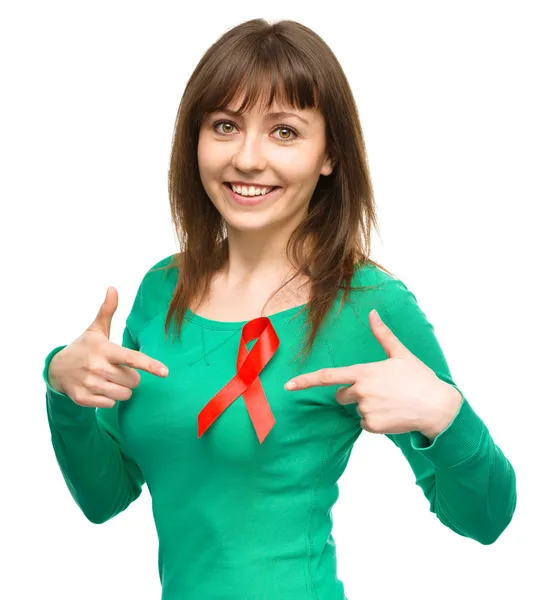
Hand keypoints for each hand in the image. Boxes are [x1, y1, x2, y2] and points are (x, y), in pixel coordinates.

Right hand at [48, 287, 168, 407]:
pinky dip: (109, 399)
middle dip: (131, 377)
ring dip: (122, 390)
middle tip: (118, 370)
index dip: (150, 365)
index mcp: (104, 349)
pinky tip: (100, 389)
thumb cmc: (84, 347)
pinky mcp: (82, 399)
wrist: (57, 368)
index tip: (165, 372)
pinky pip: (110, 404)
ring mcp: (89, 384)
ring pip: (124, 395)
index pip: (131, 358)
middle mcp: (97, 367)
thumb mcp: (96, 329)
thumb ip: (107, 310)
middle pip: (133, 381)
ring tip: (110, 380)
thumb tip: (112, 288)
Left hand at [284, 309, 461, 437]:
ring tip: (391, 401)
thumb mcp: (401, 354)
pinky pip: (365, 424)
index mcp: (364, 372)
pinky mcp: (373, 426)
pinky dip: (376, 421)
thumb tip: (373, 313)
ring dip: (368, 407)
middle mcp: (361, 391)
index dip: (306, 381)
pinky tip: (392, 414)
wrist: (438, 407)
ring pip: (356, 410)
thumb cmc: (419, 378)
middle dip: (353, 393)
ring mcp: (366, 410)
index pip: (328, 376)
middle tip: (379, 391)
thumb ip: (382, 334)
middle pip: (342, 395)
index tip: (288, 386)